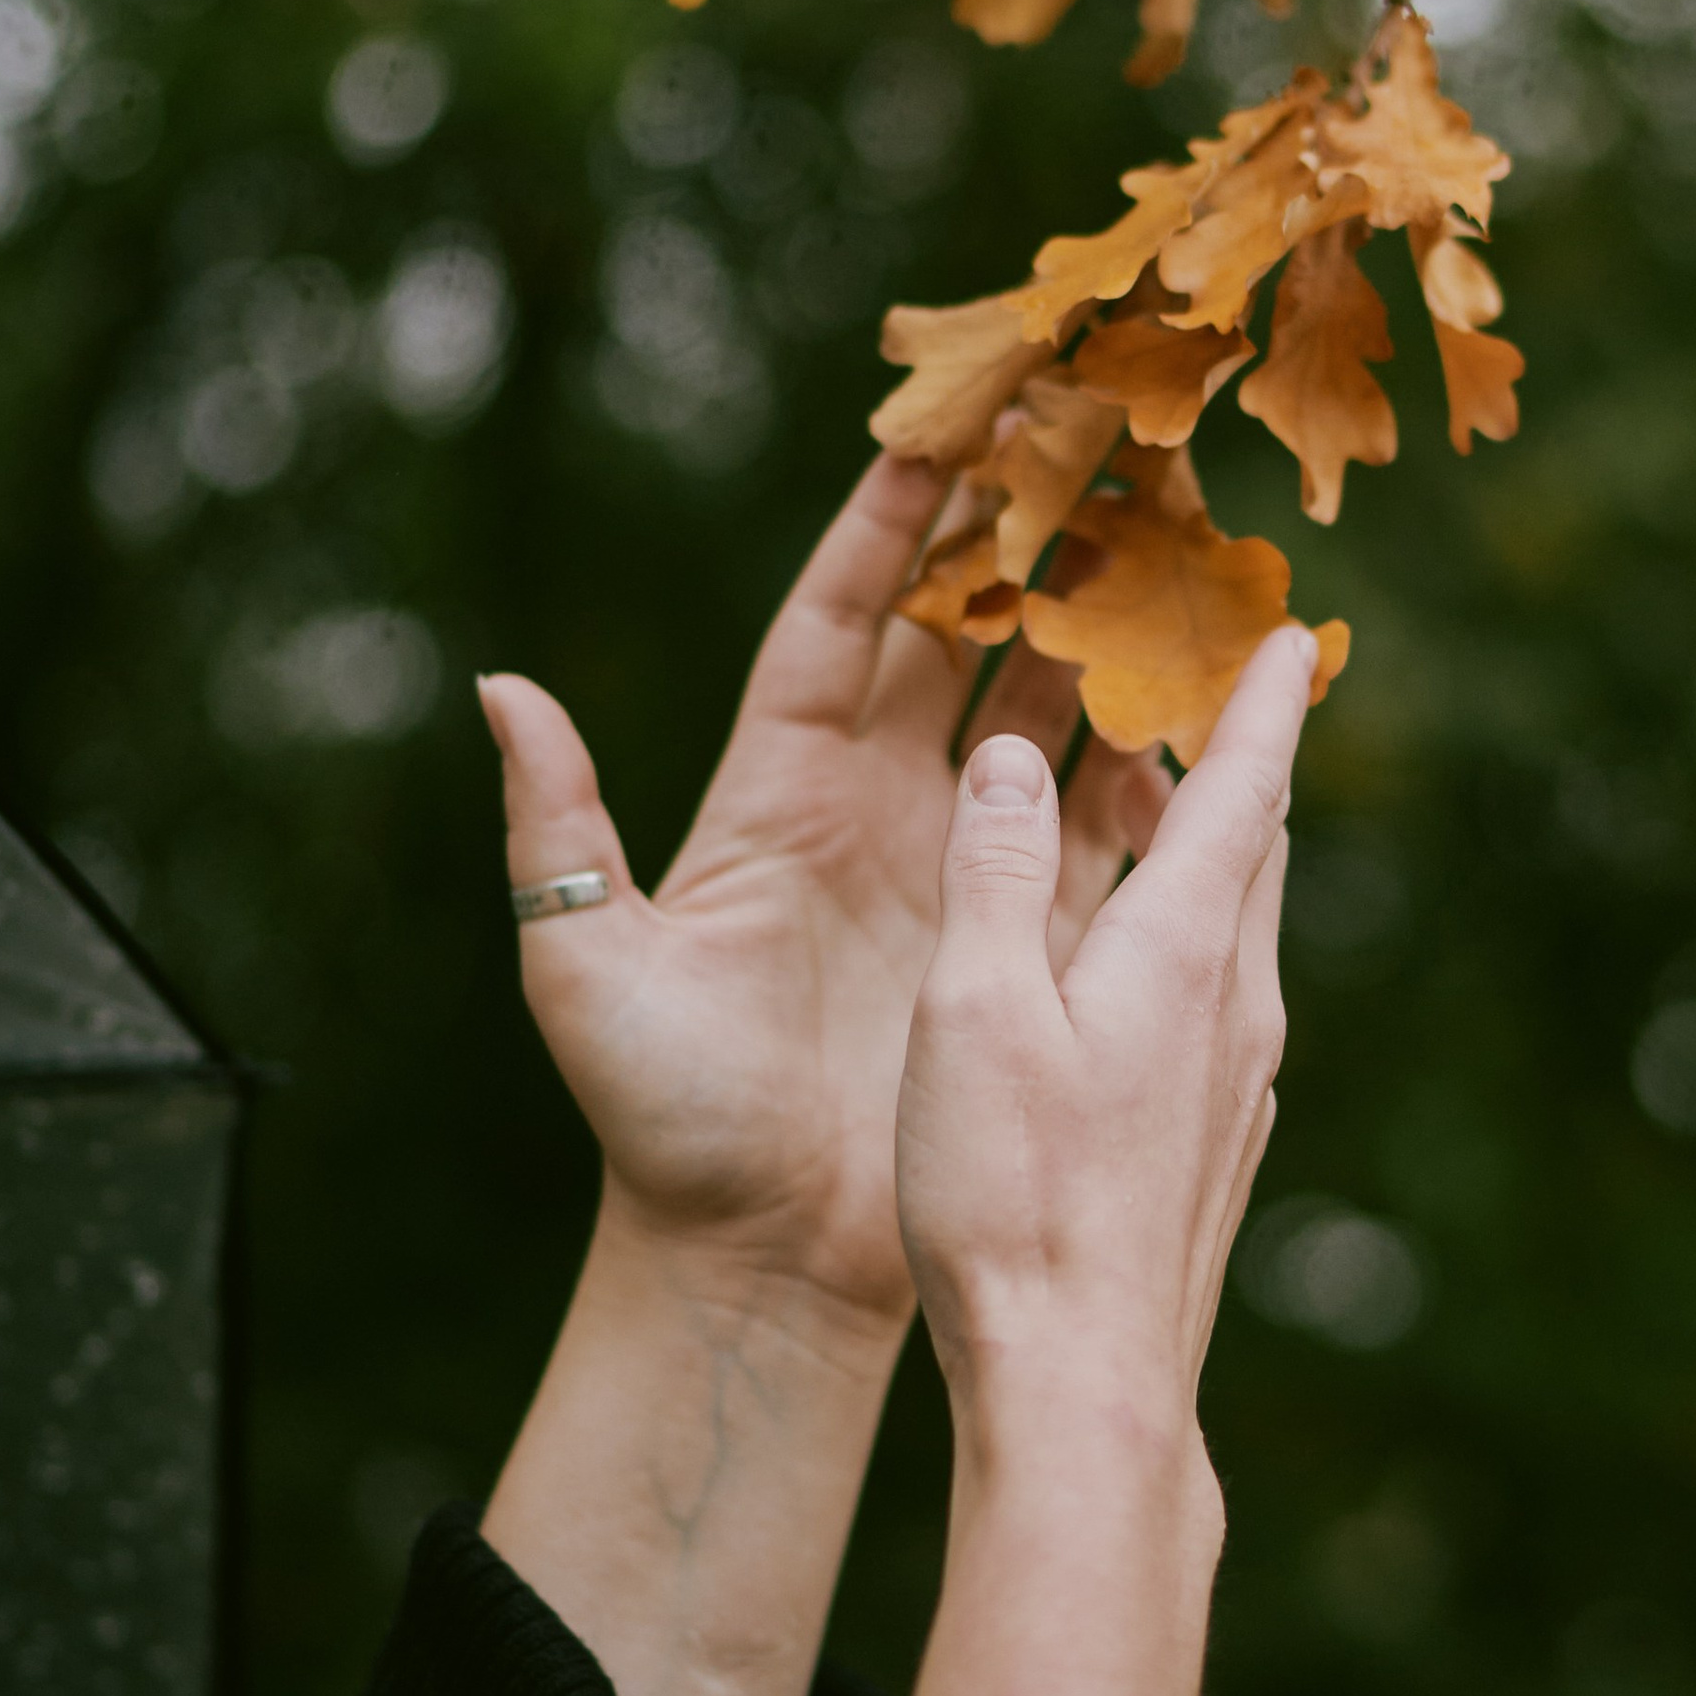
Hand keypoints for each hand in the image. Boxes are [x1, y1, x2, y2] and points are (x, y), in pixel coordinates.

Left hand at [479, 453, 1172, 1339]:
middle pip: (960, 644)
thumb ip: (556, 829)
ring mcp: (958, 871)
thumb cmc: (661, 1117)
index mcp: (776, 789)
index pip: (838, 625)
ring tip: (1168, 549)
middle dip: (1020, 546)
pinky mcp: (1022, 943)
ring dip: (1099, 635)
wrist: (759, 1261)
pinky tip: (1198, 713)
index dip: (886, 531)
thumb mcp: (587, 963)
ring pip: (1042, 719)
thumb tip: (498, 688)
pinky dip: (1146, 771)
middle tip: (1092, 451)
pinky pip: (1099, 832)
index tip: (941, 434)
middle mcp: (874, 809)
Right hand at [895, 625, 1312, 1449]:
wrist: (1084, 1387)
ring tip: (1147, 796)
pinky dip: (1180, 933)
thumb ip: (998, 871)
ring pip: (1231, 925)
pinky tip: (1129, 957)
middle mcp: (1234, 1006)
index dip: (1261, 701)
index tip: (1290, 629)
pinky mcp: (1214, 1143)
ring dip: (1198, 845)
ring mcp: (1235, 1083)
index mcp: (1182, 952)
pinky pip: (1213, 996)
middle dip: (1228, 756)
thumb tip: (1022, 753)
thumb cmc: (1013, 1198)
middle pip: (1249, 846)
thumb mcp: (975, 1009)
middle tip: (1202, 681)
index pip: (1243, 789)